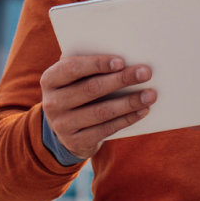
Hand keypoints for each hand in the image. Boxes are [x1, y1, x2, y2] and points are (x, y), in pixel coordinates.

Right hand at [41, 55, 155, 159]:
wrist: (64, 129)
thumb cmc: (75, 92)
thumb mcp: (72, 78)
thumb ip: (86, 65)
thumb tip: (120, 58)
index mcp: (50, 80)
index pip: (72, 68)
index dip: (97, 64)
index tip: (121, 61)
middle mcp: (52, 103)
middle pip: (91, 89)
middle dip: (121, 80)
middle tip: (145, 73)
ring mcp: (62, 125)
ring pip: (102, 111)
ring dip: (129, 102)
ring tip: (150, 94)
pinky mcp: (76, 142)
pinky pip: (106, 129)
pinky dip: (127, 119)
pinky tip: (142, 110)